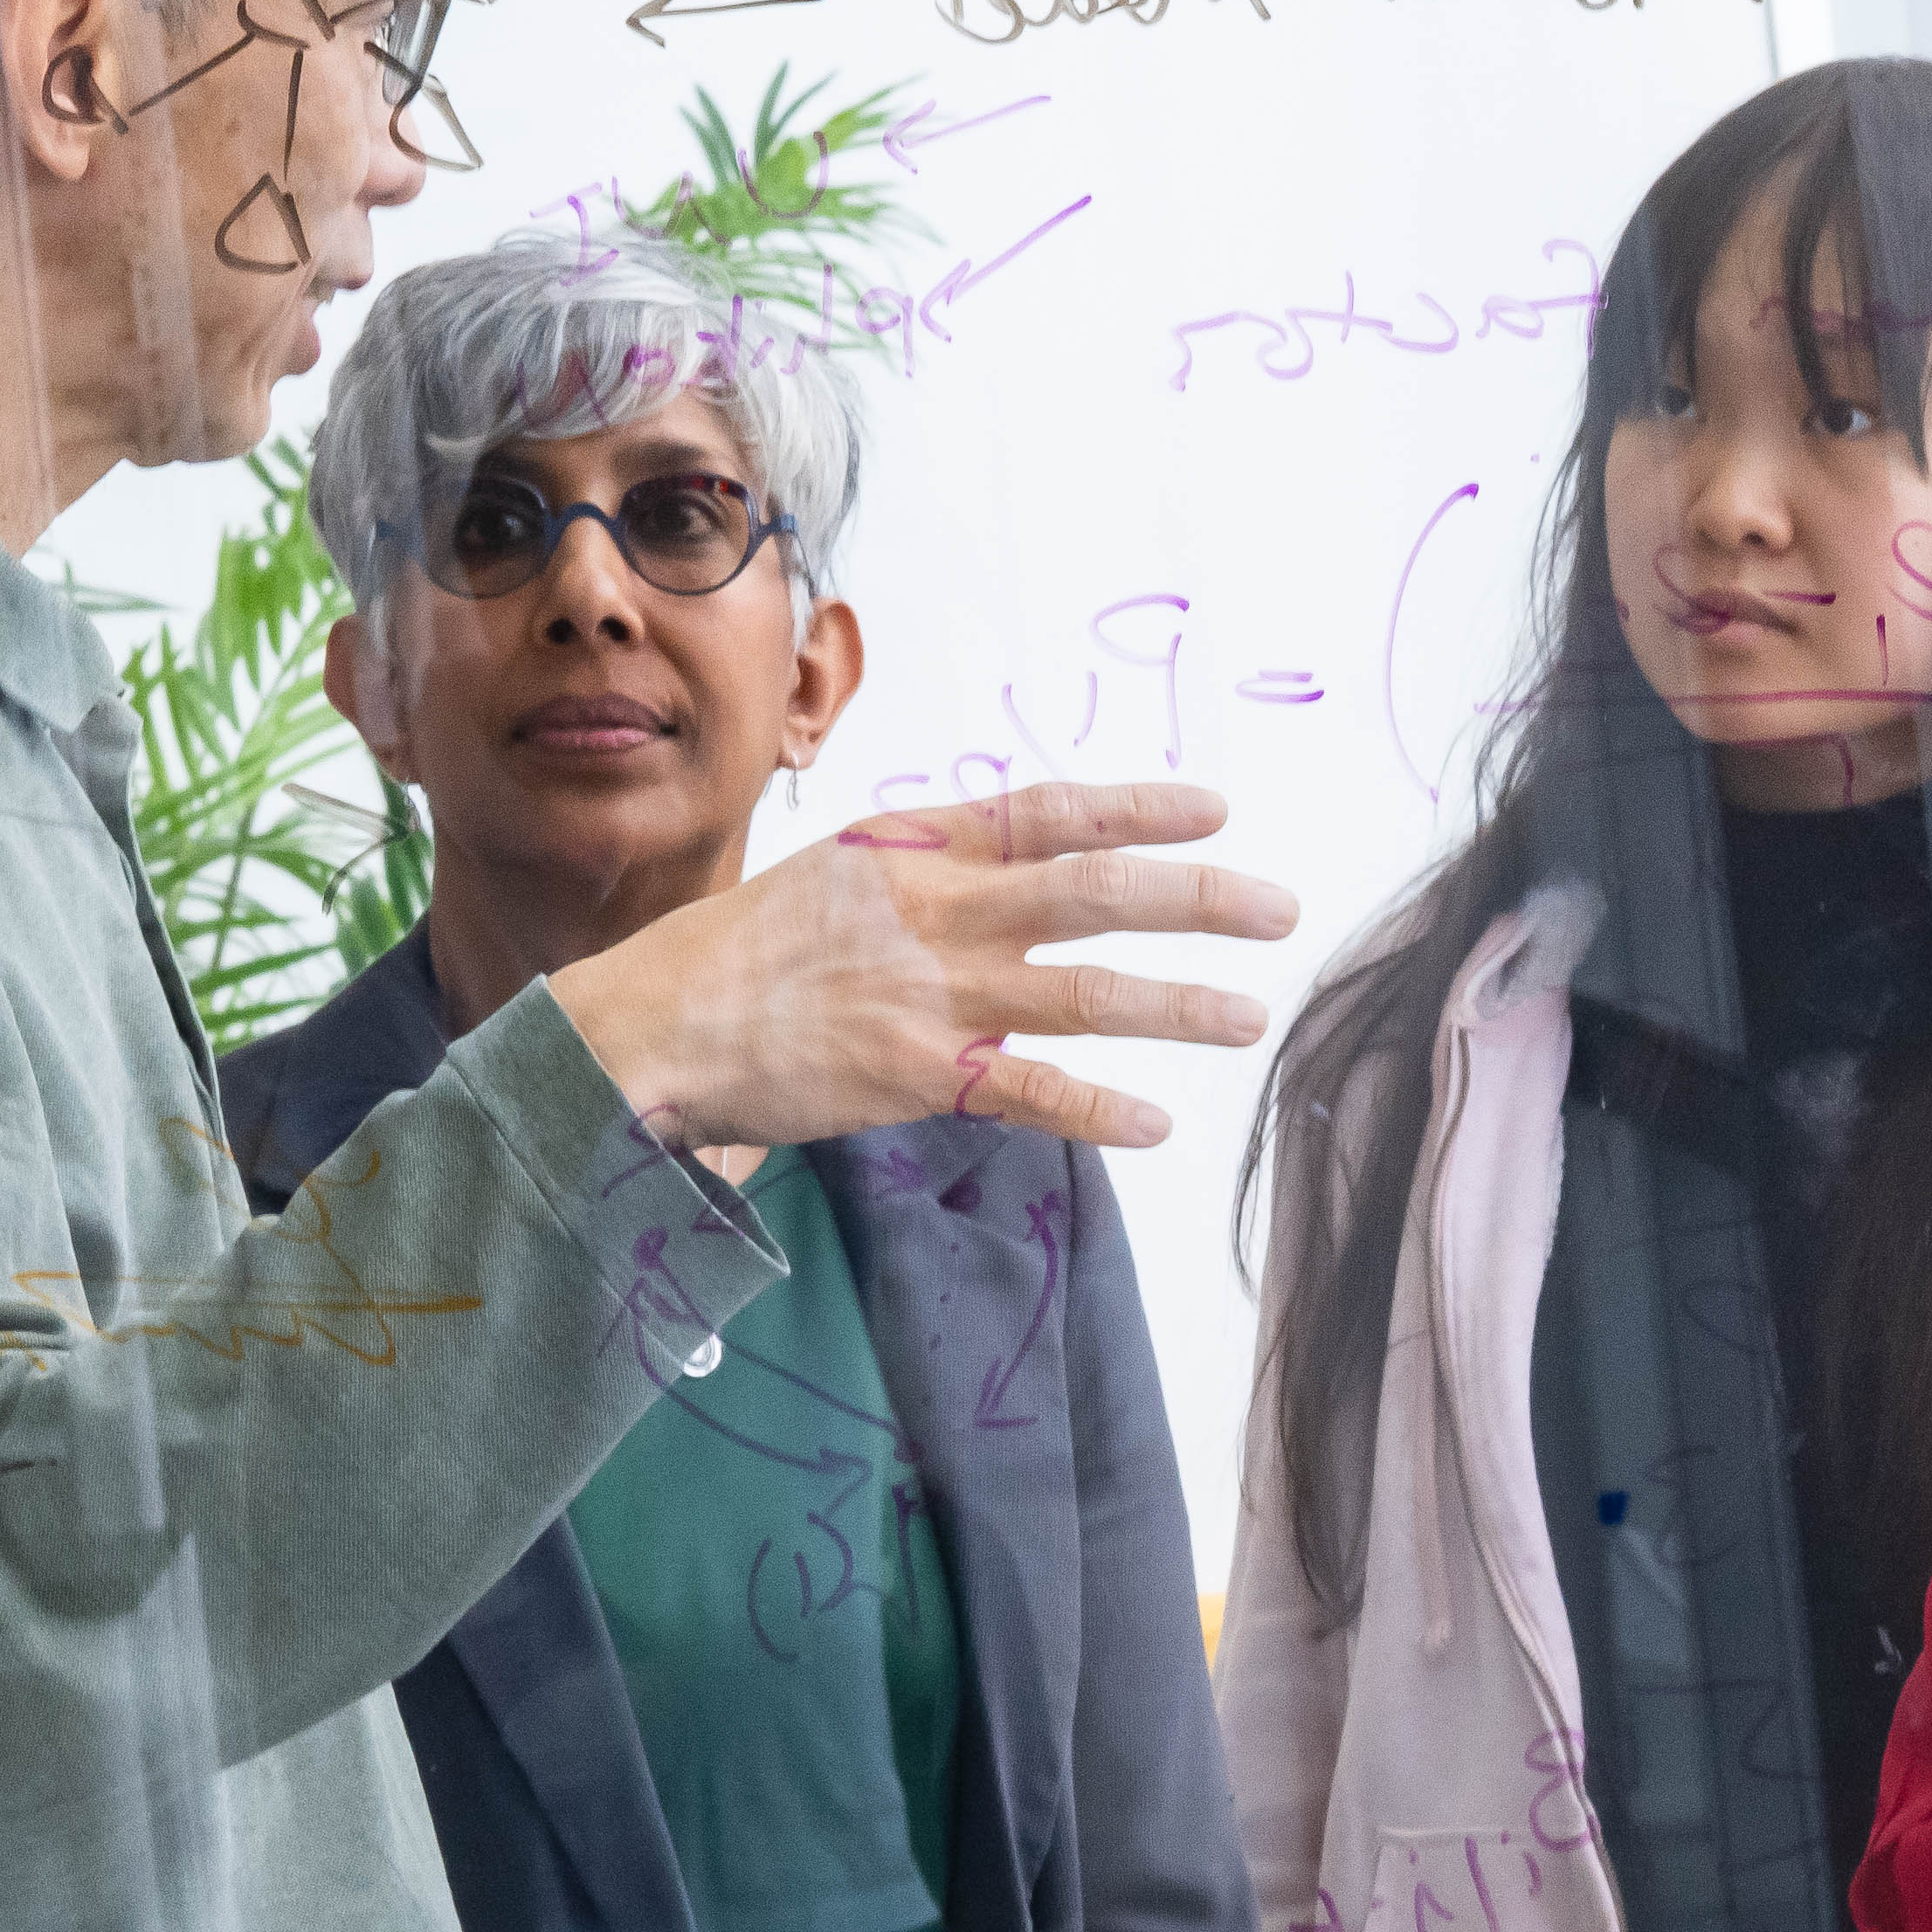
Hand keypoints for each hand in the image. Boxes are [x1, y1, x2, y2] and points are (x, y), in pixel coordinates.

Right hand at [551, 781, 1294, 1155]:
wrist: (652, 1022)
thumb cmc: (735, 955)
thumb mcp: (830, 875)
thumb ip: (920, 875)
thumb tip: (999, 874)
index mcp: (914, 846)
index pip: (1049, 813)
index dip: (1140, 809)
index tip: (1216, 808)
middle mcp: (937, 908)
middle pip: (1097, 893)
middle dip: (1200, 898)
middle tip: (1279, 909)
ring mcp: (932, 990)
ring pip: (1087, 992)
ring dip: (1179, 1005)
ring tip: (1247, 1016)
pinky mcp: (918, 1072)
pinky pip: (1032, 1092)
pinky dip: (1099, 1109)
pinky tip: (1156, 1123)